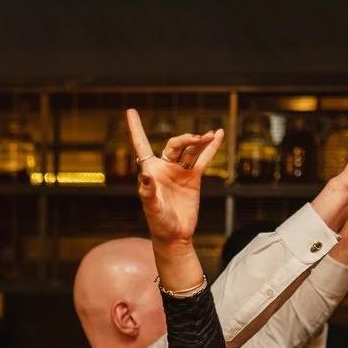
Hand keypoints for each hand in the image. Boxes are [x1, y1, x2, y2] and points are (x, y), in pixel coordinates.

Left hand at [125, 109, 223, 246]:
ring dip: (200, 142)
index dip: (136, 129)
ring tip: (210, 135)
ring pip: (190, 150)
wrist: (175, 235)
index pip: (141, 145)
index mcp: (150, 170)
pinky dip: (210, 148)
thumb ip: (148, 192)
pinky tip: (218, 135)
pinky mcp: (193, 178)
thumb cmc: (158, 223)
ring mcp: (179, 171)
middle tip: (197, 138)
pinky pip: (202, 159)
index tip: (130, 111)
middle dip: (185, 139)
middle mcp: (164, 167)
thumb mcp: (151, 208)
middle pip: (174, 145)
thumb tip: (145, 175)